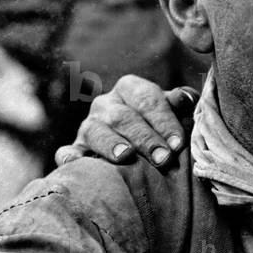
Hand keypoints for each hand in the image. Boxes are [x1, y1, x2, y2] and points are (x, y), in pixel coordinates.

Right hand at [54, 75, 194, 167]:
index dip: (164, 121)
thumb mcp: (172, 112)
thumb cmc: (160, 127)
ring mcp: (88, 126)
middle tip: (164, 159)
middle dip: (145, 138)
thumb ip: (180, 103)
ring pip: (95, 131)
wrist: (136, 147)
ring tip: (126, 157)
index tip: (178, 144)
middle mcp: (105, 104)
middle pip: (123, 117)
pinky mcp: (75, 149)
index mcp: (129, 88)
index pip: (147, 99)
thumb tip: (186, 97)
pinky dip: (70, 157)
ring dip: (111, 144)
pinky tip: (76, 164)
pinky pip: (67, 151)